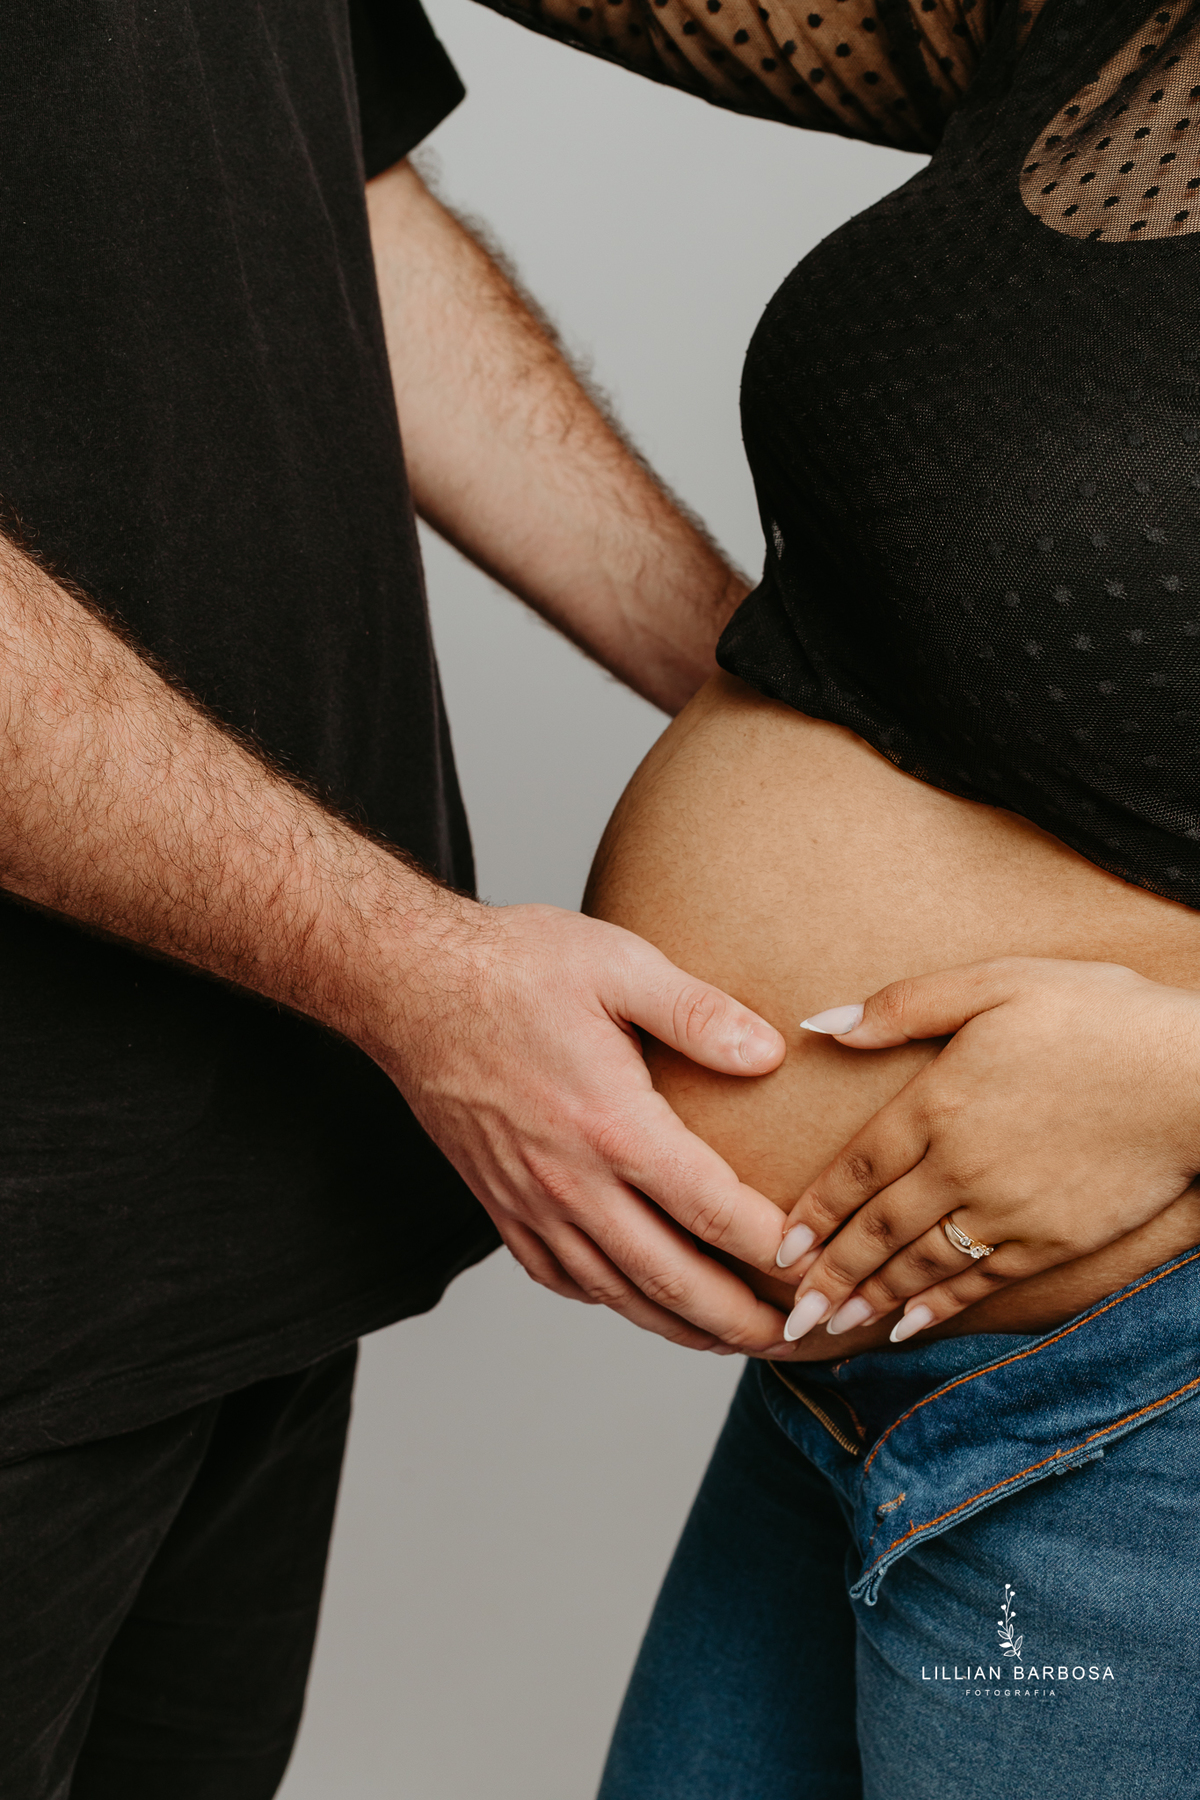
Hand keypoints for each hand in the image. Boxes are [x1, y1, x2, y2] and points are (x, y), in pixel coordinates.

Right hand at [376, 901, 790, 1352]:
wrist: (408, 986)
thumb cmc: (513, 967)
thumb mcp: (617, 964)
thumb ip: (698, 1012)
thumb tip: (771, 1053)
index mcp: (611, 1124)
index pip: (713, 1211)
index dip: (775, 1249)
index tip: (820, 1264)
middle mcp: (571, 1182)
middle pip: (674, 1282)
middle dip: (744, 1321)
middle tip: (800, 1338)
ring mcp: (531, 1203)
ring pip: (621, 1296)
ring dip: (686, 1329)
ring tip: (738, 1340)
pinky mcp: (502, 1207)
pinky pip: (567, 1280)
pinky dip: (617, 1304)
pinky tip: (646, 1302)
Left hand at [771, 958, 1199, 1346]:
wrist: (1197, 1075)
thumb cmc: (1100, 1014)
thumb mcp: (996, 981)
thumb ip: (904, 1005)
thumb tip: (823, 1024)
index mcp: (938, 1099)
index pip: (855, 1168)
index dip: (813, 1212)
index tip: (779, 1246)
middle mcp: (961, 1164)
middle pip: (877, 1229)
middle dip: (828, 1275)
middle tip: (789, 1313)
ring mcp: (1007, 1208)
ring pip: (919, 1264)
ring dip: (870, 1299)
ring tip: (831, 1326)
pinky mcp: (1052, 1239)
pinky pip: (979, 1282)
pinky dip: (937, 1308)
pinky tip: (907, 1326)